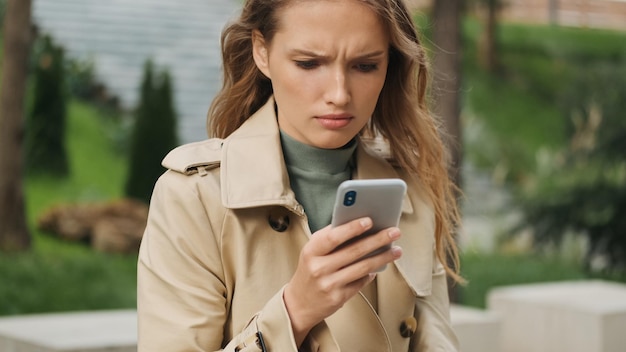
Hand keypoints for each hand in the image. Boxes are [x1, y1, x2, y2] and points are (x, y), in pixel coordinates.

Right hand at [283, 217, 401, 345]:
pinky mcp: (338, 298)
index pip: (333, 236)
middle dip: (378, 240)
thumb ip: (330, 238)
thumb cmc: (309, 270)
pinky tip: (380, 266)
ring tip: (396, 250)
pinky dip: (372, 273)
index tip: (370, 220)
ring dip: (383, 257)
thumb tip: (359, 224)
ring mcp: (329, 284)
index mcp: (311, 251)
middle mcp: (319, 268)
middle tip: (394, 232)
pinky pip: (361, 282)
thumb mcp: (312, 252)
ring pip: (362, 267)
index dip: (352, 228)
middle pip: (354, 251)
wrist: (298, 303)